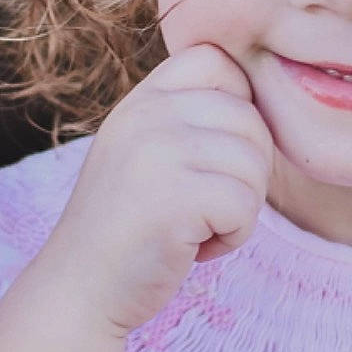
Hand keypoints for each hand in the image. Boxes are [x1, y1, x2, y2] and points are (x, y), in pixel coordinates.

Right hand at [41, 42, 275, 338]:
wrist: (80, 291)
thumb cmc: (130, 227)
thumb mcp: (147, 150)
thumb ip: (190, 116)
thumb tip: (271, 98)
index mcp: (142, 98)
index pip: (217, 60)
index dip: (236, 106)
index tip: (210, 156)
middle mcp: (146, 114)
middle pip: (251, 118)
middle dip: (245, 172)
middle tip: (203, 206)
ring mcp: (158, 151)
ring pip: (255, 164)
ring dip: (240, 208)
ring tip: (194, 227)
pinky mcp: (175, 196)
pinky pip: (246, 206)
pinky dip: (233, 237)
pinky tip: (193, 248)